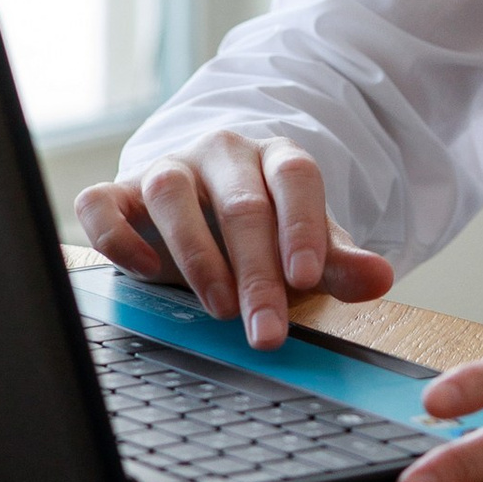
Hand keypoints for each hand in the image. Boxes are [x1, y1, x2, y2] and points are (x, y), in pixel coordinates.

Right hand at [74, 132, 395, 350]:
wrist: (207, 209)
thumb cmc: (264, 232)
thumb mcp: (306, 247)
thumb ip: (339, 263)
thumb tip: (380, 278)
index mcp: (274, 158)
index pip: (296, 177)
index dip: (302, 226)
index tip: (306, 279)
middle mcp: (221, 153)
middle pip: (241, 202)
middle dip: (256, 271)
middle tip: (267, 328)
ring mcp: (168, 168)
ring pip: (171, 192)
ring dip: (197, 254)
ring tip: (219, 307)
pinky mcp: (121, 192)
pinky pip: (103, 203)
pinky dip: (116, 235)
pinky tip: (144, 270)